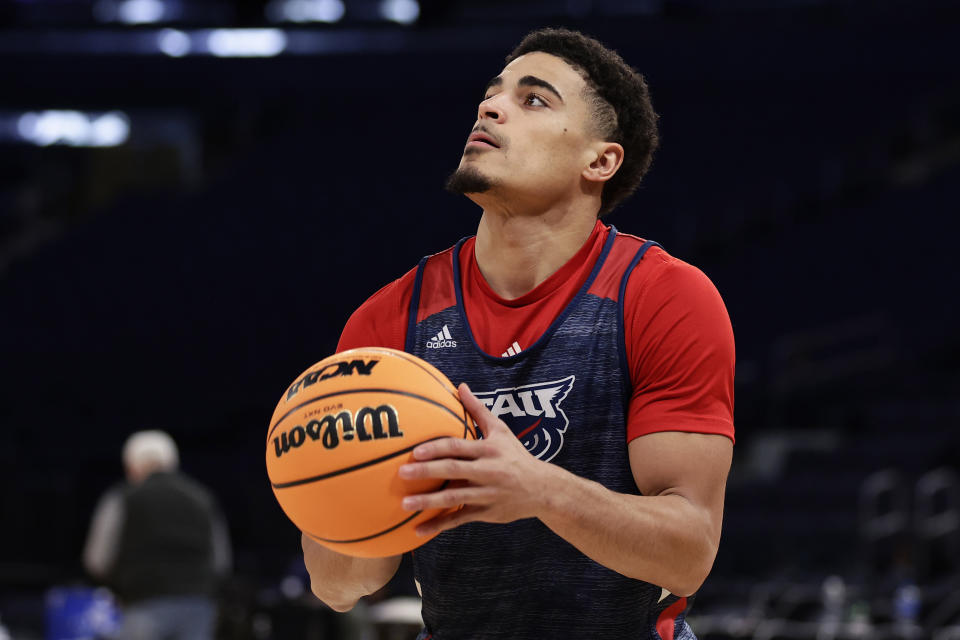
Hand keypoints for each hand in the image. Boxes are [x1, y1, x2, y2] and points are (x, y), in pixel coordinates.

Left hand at [397, 383, 556, 535]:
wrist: (542, 489)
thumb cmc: (516, 456)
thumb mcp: (500, 431)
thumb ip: (478, 410)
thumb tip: (460, 386)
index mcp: (488, 450)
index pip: (459, 447)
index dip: (437, 448)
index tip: (416, 451)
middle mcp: (487, 472)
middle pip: (454, 471)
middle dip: (427, 472)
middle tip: (402, 473)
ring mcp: (486, 494)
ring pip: (454, 498)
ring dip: (429, 502)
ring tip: (404, 504)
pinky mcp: (485, 513)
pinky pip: (459, 519)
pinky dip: (439, 526)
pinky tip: (419, 530)